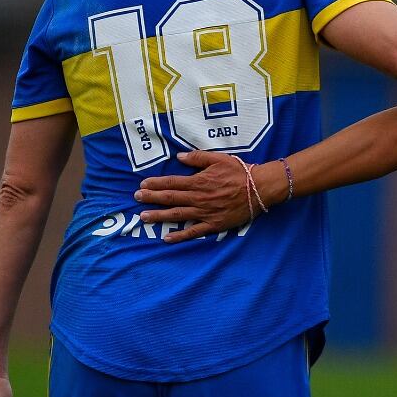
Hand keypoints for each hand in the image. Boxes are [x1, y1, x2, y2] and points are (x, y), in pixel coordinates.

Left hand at [135, 150, 257, 242]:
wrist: (259, 189)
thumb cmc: (240, 172)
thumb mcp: (219, 159)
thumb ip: (197, 158)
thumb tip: (179, 157)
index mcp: (199, 181)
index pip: (172, 182)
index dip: (155, 183)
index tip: (142, 185)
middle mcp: (198, 198)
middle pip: (170, 198)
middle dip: (151, 198)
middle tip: (136, 199)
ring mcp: (205, 213)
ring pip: (177, 215)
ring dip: (159, 216)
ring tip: (144, 217)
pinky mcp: (214, 224)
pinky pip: (194, 232)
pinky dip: (180, 236)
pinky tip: (167, 238)